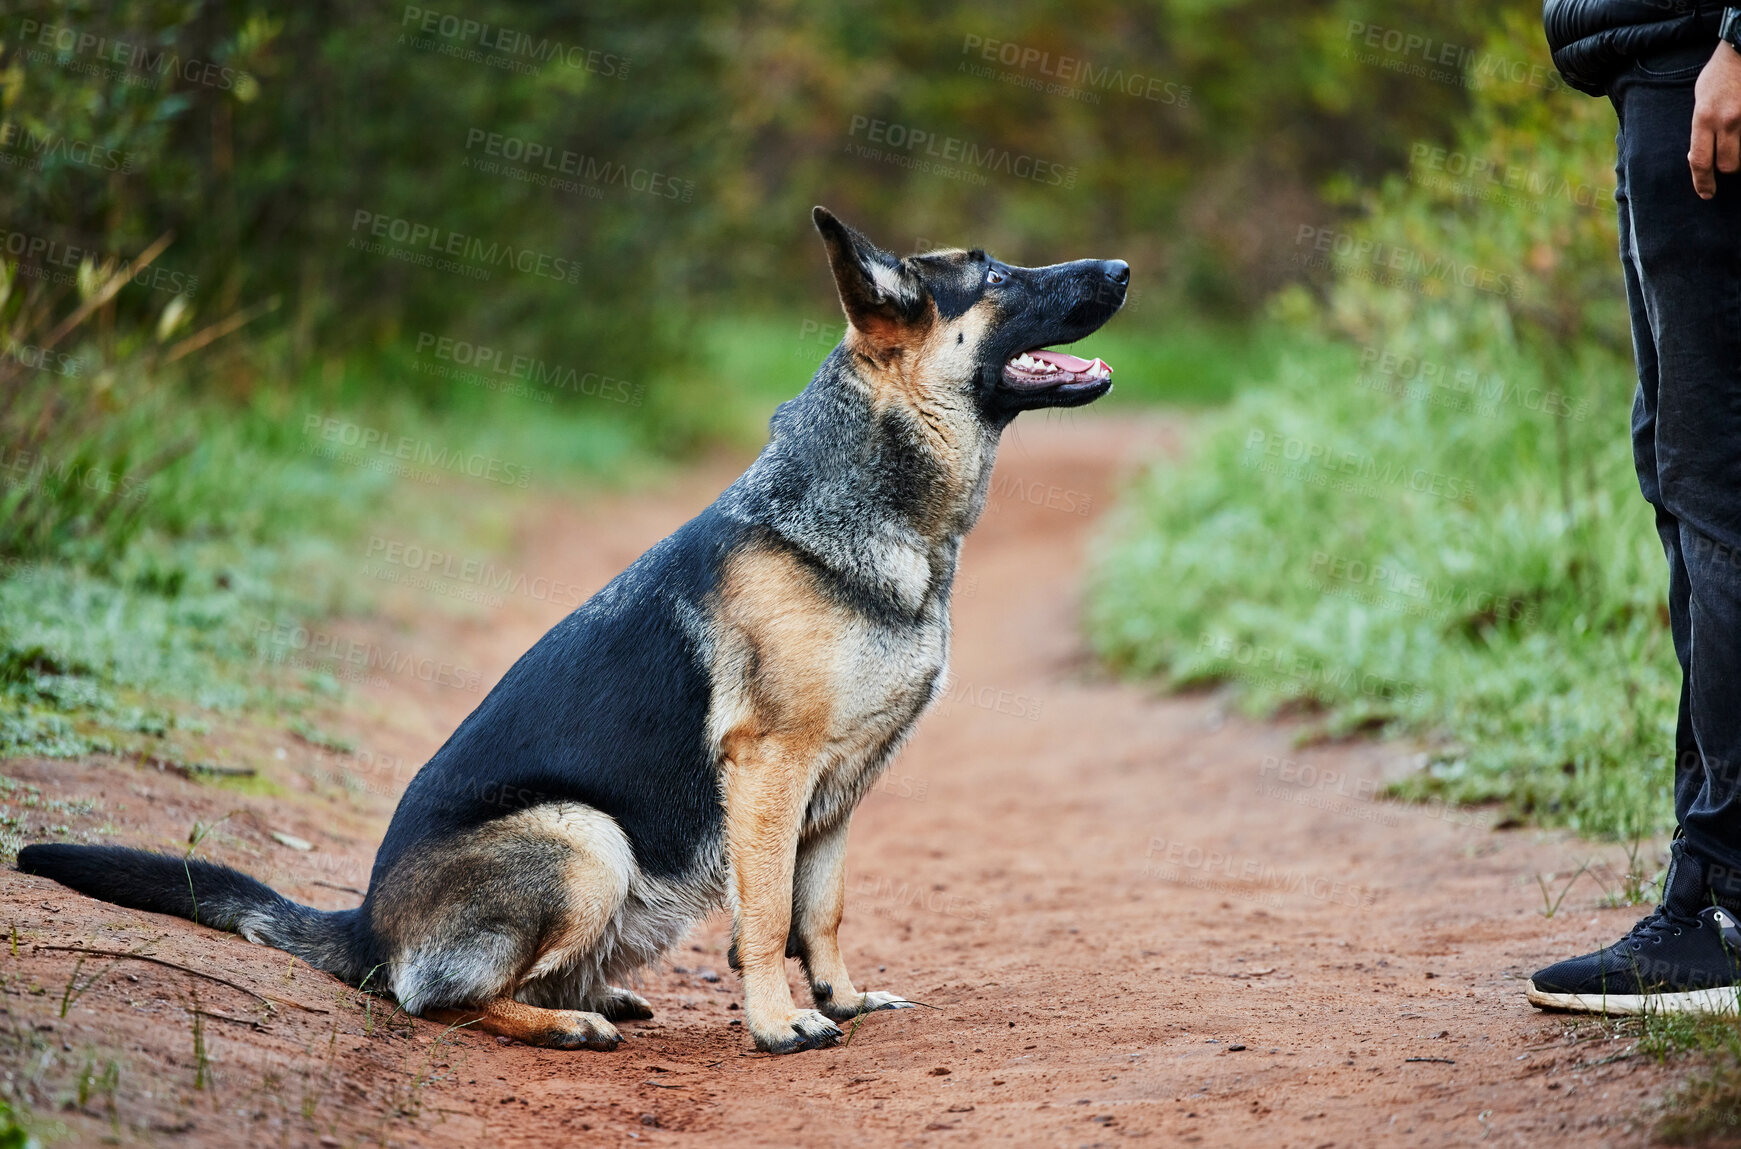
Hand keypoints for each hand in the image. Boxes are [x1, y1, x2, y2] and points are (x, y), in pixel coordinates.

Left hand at [1690, 42, 1740, 198]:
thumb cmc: (1719, 75)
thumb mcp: (1700, 101)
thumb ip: (1701, 129)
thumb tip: (1698, 156)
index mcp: (1705, 117)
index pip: (1701, 161)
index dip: (1702, 183)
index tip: (1706, 194)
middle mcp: (1727, 120)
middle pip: (1729, 164)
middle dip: (1727, 169)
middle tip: (1725, 165)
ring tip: (1735, 145)